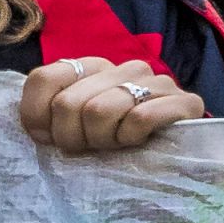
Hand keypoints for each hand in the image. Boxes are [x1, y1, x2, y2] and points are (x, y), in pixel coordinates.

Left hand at [16, 56, 205, 154]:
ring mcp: (157, 81)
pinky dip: (130, 138)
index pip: (44, 78)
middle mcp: (125, 67)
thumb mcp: (69, 125)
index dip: (38, 117)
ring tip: (114, 144)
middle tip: (89, 146)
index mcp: (93, 66)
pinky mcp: (185, 102)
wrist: (177, 156)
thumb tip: (38, 127)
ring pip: (100, 110)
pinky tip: (136, 141)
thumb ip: (45, 114)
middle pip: (67, 104)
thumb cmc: (114, 141)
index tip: (52, 137)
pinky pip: (139, 118)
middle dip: (71, 137)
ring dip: (102, 140)